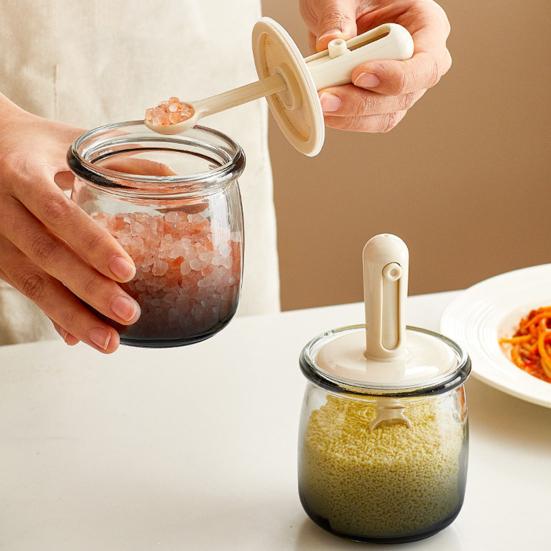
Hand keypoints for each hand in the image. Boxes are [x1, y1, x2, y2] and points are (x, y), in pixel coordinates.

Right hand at [0, 97, 139, 352]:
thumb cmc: (39, 146)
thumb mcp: (76, 144)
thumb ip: (128, 165)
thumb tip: (188, 193)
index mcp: (23, 172)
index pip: (56, 212)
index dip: (90, 243)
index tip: (127, 271)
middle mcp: (1, 207)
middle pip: (45, 255)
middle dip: (89, 289)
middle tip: (129, 314)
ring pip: (30, 282)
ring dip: (72, 316)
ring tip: (110, 342)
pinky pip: (25, 290)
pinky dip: (54, 314)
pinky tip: (78, 337)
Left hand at [300, 0, 451, 131]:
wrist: (338, 8)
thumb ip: (337, 15)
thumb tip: (331, 42)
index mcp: (426, 26)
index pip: (427, 64)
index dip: (396, 76)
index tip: (359, 74)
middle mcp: (418, 61)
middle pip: (404, 97)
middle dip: (363, 103)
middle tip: (328, 97)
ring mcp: (398, 85)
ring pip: (385, 116)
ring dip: (351, 116)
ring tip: (321, 104)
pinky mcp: (376, 100)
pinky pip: (366, 119)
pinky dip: (343, 118)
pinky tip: (324, 108)